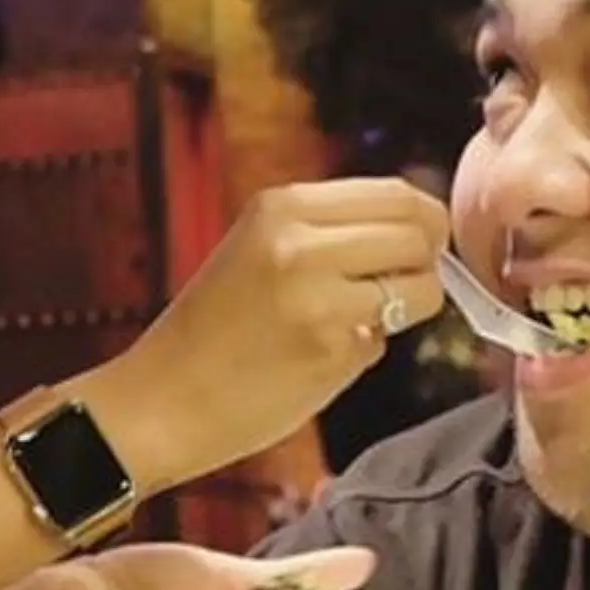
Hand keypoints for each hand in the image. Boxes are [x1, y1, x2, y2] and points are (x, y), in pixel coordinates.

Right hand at [118, 180, 448, 487]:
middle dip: (428, 261)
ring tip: (369, 320)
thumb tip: (415, 232)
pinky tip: (328, 355)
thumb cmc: (213, 326)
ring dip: (412, 306)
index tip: (424, 243)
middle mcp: (301, 241)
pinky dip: (372, 346)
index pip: (396, 191)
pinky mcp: (329, 350)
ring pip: (421, 286)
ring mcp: (318, 295)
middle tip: (408, 284)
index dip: (424, 220)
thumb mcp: (261, 247)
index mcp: (283, 205)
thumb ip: (329, 232)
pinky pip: (385, 339)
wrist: (161, 397)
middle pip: (417, 231)